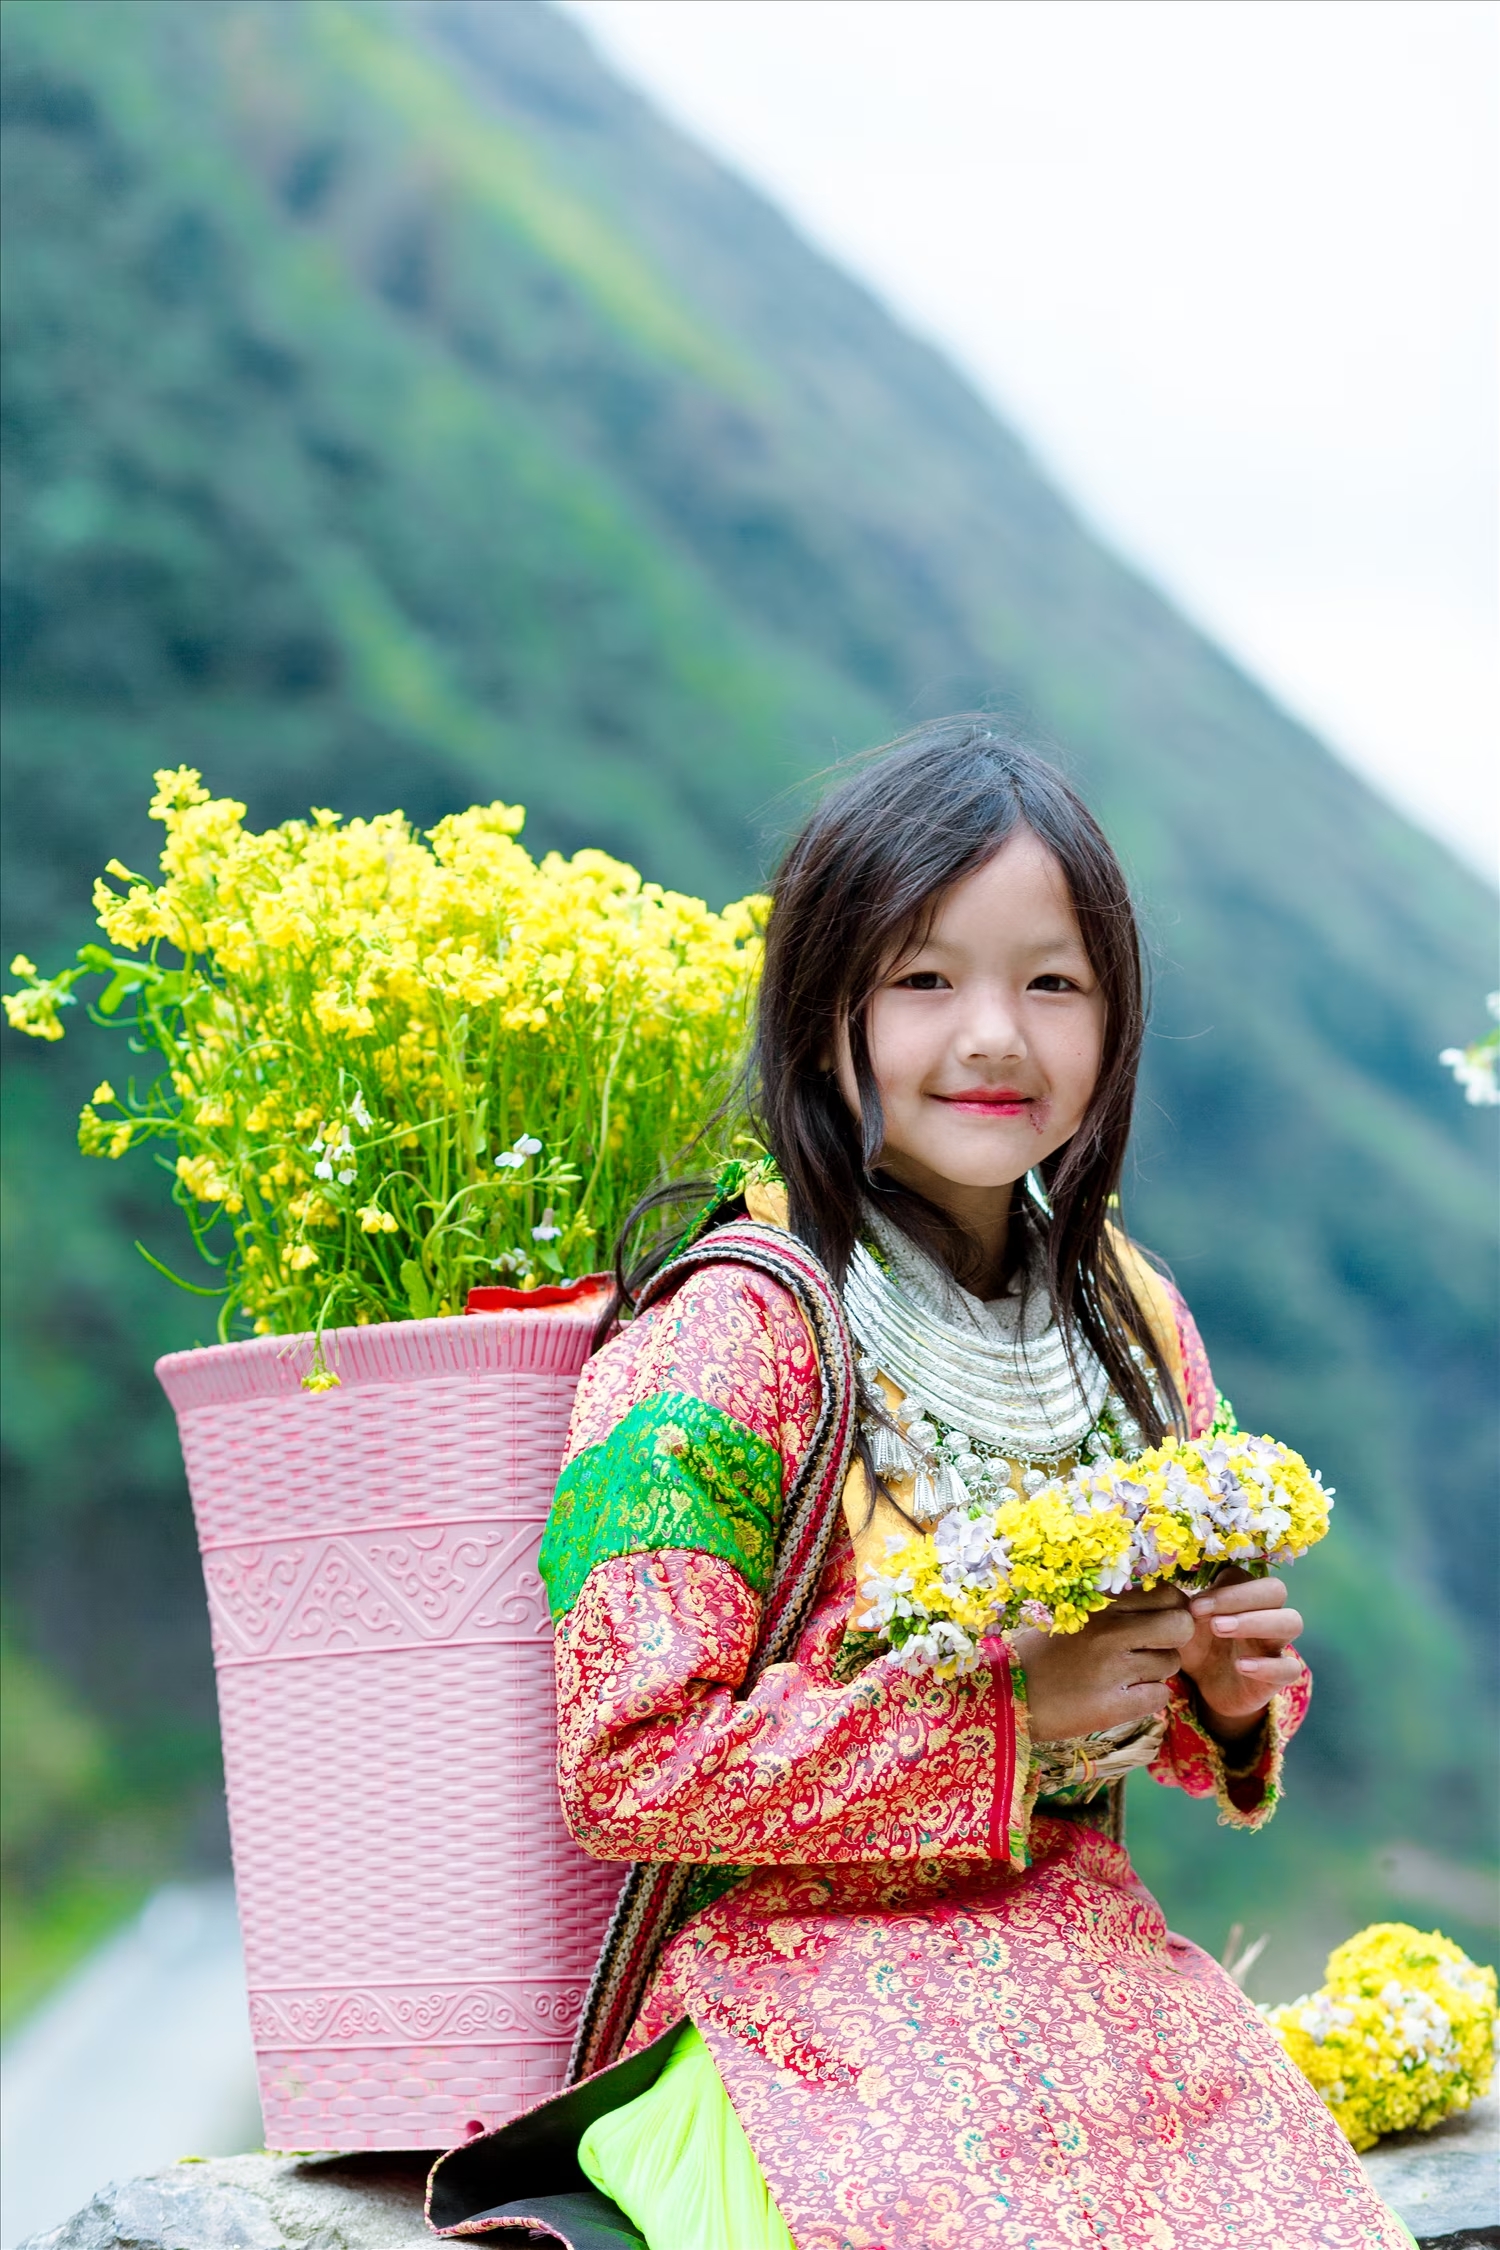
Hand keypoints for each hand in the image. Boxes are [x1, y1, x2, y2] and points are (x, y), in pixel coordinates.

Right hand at [1011, 1584, 1193, 1742]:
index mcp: (1100, 1605)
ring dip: (1156, 1672)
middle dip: (1175, 1639)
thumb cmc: (1037, 1653)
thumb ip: (1112, 1608)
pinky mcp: (1115, 1706)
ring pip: (1171, 1664)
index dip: (1171, 1609)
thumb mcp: (1072, 1615)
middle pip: (1181, 1626)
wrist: (1004, 1695)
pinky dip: (1148, 1698)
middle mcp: (1111, 1632)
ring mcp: (1115, 1670)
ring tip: (1126, 1676)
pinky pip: (1160, 1696)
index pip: (1166, 1594)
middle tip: (1154, 1649)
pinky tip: (1124, 1698)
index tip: (1160, 1621)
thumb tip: (1161, 1603)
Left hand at [1180, 1568, 1304, 1742]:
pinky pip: (1290, 1667)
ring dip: (1257, 1621)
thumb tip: (1161, 1586)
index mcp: (1239, 1595)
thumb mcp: (1183, 1625)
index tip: (1194, 1606)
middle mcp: (1264, 1613)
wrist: (1206, 1688)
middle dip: (1241, 1598)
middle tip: (1209, 1618)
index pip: (1243, 1575)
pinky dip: (1268, 1666)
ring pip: (1291, 1621)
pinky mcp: (1279, 1675)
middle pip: (1274, 1590)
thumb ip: (1176, 1605)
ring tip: (1220, 1629)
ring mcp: (1275, 1643)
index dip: (1221, 1588)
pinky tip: (1241, 1666)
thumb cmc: (1196, 1645)